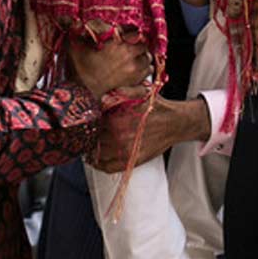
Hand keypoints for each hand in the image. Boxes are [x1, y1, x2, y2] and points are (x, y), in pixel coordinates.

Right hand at [67, 36, 151, 101]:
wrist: (83, 92)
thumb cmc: (79, 68)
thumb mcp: (75, 44)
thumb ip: (77, 29)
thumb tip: (78, 21)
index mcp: (117, 43)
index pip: (135, 32)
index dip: (131, 31)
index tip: (126, 33)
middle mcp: (129, 55)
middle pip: (144, 44)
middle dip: (138, 43)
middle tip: (130, 45)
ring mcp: (134, 70)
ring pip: (148, 58)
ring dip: (143, 56)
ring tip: (134, 57)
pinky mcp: (134, 82)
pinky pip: (148, 72)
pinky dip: (144, 69)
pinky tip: (136, 68)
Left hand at [93, 96, 211, 171]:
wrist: (174, 123)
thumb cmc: (156, 107)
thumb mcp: (139, 91)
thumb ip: (120, 91)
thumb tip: (103, 96)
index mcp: (118, 118)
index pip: (92, 122)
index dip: (87, 122)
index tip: (83, 122)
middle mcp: (120, 136)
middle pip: (92, 138)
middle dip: (87, 135)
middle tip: (83, 134)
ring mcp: (125, 151)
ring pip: (97, 154)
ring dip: (90, 150)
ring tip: (87, 146)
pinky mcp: (131, 161)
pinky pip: (108, 167)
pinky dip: (98, 164)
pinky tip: (95, 159)